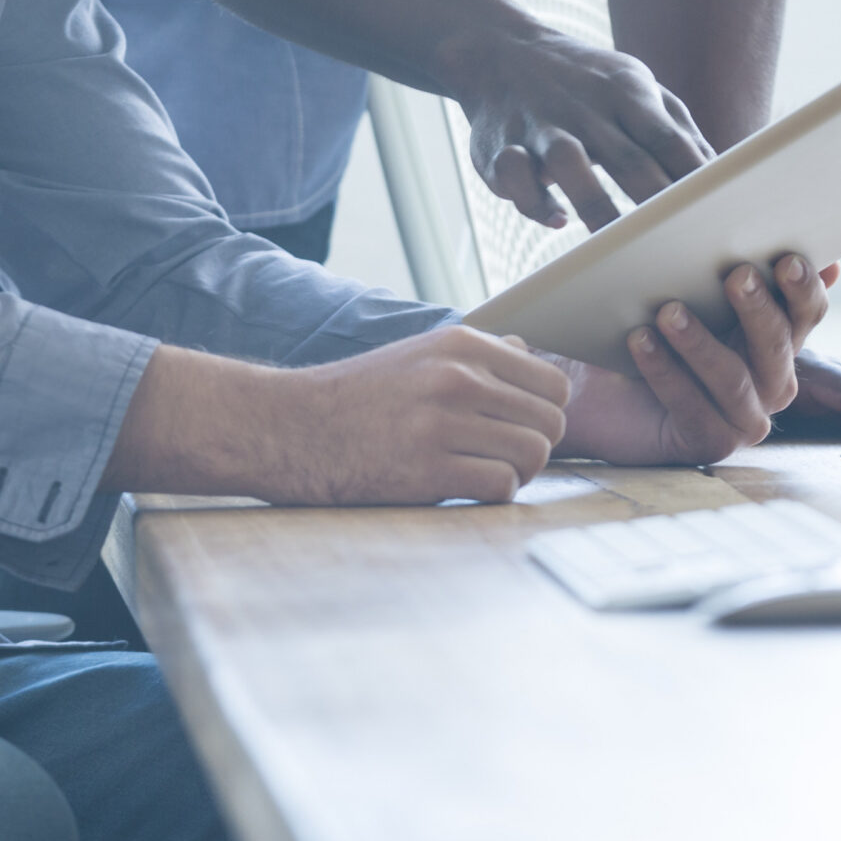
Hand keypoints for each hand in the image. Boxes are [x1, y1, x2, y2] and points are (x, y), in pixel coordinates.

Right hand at [103, 327, 570, 505]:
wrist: (290, 428)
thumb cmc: (355, 397)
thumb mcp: (416, 354)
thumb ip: (475, 355)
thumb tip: (530, 354)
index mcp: (460, 345)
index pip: (551, 382)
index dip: (542, 413)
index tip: (515, 428)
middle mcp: (456, 378)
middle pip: (550, 422)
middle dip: (534, 447)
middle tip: (500, 457)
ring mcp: (442, 424)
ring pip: (533, 455)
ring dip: (516, 474)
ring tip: (483, 474)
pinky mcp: (428, 470)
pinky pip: (502, 486)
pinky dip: (493, 495)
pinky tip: (464, 489)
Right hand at [454, 32, 714, 231]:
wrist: (497, 48)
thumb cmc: (583, 79)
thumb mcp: (633, 86)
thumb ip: (676, 128)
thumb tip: (722, 170)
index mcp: (627, 92)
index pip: (669, 141)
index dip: (693, 179)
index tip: (715, 215)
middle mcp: (586, 108)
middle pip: (629, 159)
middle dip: (656, 202)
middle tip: (680, 245)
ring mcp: (542, 126)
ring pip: (570, 163)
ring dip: (594, 203)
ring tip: (616, 244)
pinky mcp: (500, 146)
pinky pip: (514, 176)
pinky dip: (533, 201)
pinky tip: (557, 218)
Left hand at [556, 255, 830, 465]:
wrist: (594, 389)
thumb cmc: (649, 329)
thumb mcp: (687, 293)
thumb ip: (729, 271)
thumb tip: (784, 246)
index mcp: (777, 340)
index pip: (806, 314)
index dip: (802, 288)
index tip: (786, 259)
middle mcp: (772, 382)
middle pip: (778, 345)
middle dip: (758, 309)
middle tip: (736, 275)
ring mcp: (744, 418)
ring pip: (733, 379)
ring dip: (700, 342)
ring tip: (669, 311)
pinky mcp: (708, 443)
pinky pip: (691, 407)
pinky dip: (664, 372)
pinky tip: (640, 341)